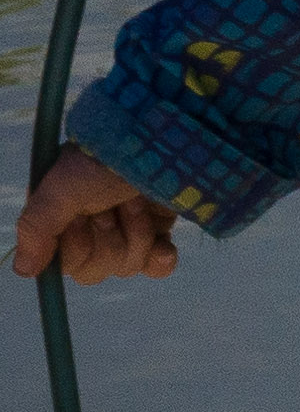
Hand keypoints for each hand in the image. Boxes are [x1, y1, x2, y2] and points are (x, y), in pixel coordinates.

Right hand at [15, 150, 174, 284]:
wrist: (154, 141)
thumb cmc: (101, 161)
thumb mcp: (60, 190)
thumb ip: (37, 228)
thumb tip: (22, 270)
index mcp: (61, 221)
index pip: (68, 265)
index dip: (79, 246)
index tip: (82, 217)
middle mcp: (92, 229)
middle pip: (99, 270)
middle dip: (109, 238)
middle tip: (111, 205)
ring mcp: (127, 231)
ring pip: (128, 267)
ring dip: (135, 233)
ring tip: (134, 201)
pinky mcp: (159, 231)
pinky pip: (158, 267)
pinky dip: (160, 259)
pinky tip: (163, 245)